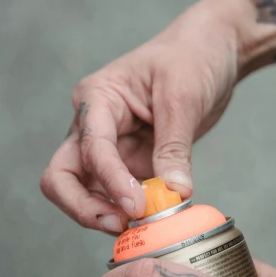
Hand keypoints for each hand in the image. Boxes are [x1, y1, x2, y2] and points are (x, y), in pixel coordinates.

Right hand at [40, 0, 239, 232]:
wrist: (212, 50)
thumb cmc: (193, 57)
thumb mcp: (184, 97)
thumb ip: (174, 147)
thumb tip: (174, 192)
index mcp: (97, 98)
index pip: (90, 148)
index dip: (109, 181)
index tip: (136, 206)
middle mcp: (93, 125)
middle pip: (62, 177)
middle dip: (83, 207)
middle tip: (119, 225)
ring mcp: (109, 148)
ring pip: (83, 192)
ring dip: (106, 213)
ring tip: (143, 226)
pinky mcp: (129, 163)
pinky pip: (116, 196)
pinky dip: (129, 212)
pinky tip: (154, 218)